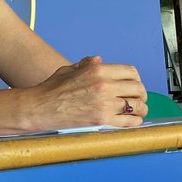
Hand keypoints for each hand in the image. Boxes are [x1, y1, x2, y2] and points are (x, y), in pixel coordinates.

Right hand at [30, 56, 147, 129]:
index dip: (136, 78)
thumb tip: (99, 60)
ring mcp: (104, 103)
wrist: (40, 108)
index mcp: (98, 70)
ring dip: (141, 108)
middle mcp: (104, 85)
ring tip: (139, 111)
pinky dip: (135, 122)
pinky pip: (128, 122)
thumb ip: (87, 64)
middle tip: (138, 98)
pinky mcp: (102, 120)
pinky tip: (133, 121)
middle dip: (140, 93)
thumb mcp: (69, 69)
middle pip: (137, 88)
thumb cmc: (51, 89)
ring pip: (137, 105)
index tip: (134, 84)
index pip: (130, 72)